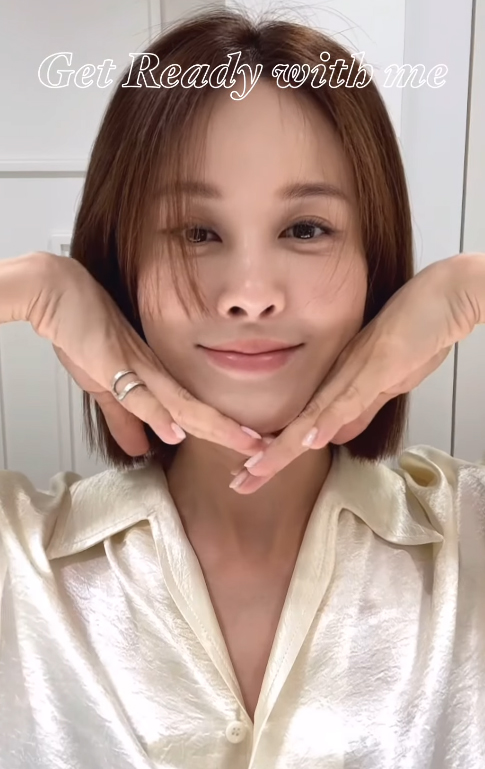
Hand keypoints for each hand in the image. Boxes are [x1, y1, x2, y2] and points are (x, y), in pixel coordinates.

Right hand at [26, 253, 262, 457]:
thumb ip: (124, 419)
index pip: (196, 409)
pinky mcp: (111, 360)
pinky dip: (158, 414)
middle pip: (200, 408)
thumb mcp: (102, 386)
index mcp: (155, 376)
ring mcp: (136, 365)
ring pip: (181, 402)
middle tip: (267, 447)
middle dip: (234, 431)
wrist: (56, 292)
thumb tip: (141, 450)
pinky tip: (176, 432)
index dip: (223, 429)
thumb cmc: (81, 331)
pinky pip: (138, 392)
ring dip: (214, 425)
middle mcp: (154, 371)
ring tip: (245, 442)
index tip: (251, 444)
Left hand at [228, 254, 480, 492]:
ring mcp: (357, 371)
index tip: (252, 475)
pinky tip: (311, 439)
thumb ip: (360, 409)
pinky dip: (329, 420)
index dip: (277, 452)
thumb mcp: (387, 383)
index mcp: (340, 385)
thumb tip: (335, 438)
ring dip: (285, 445)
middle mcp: (340, 379)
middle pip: (299, 426)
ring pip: (314, 415)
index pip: (303, 427)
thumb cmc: (417, 333)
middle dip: (269, 457)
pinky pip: (350, 397)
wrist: (444, 296)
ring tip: (257, 469)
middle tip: (240, 483)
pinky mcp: (378, 364)